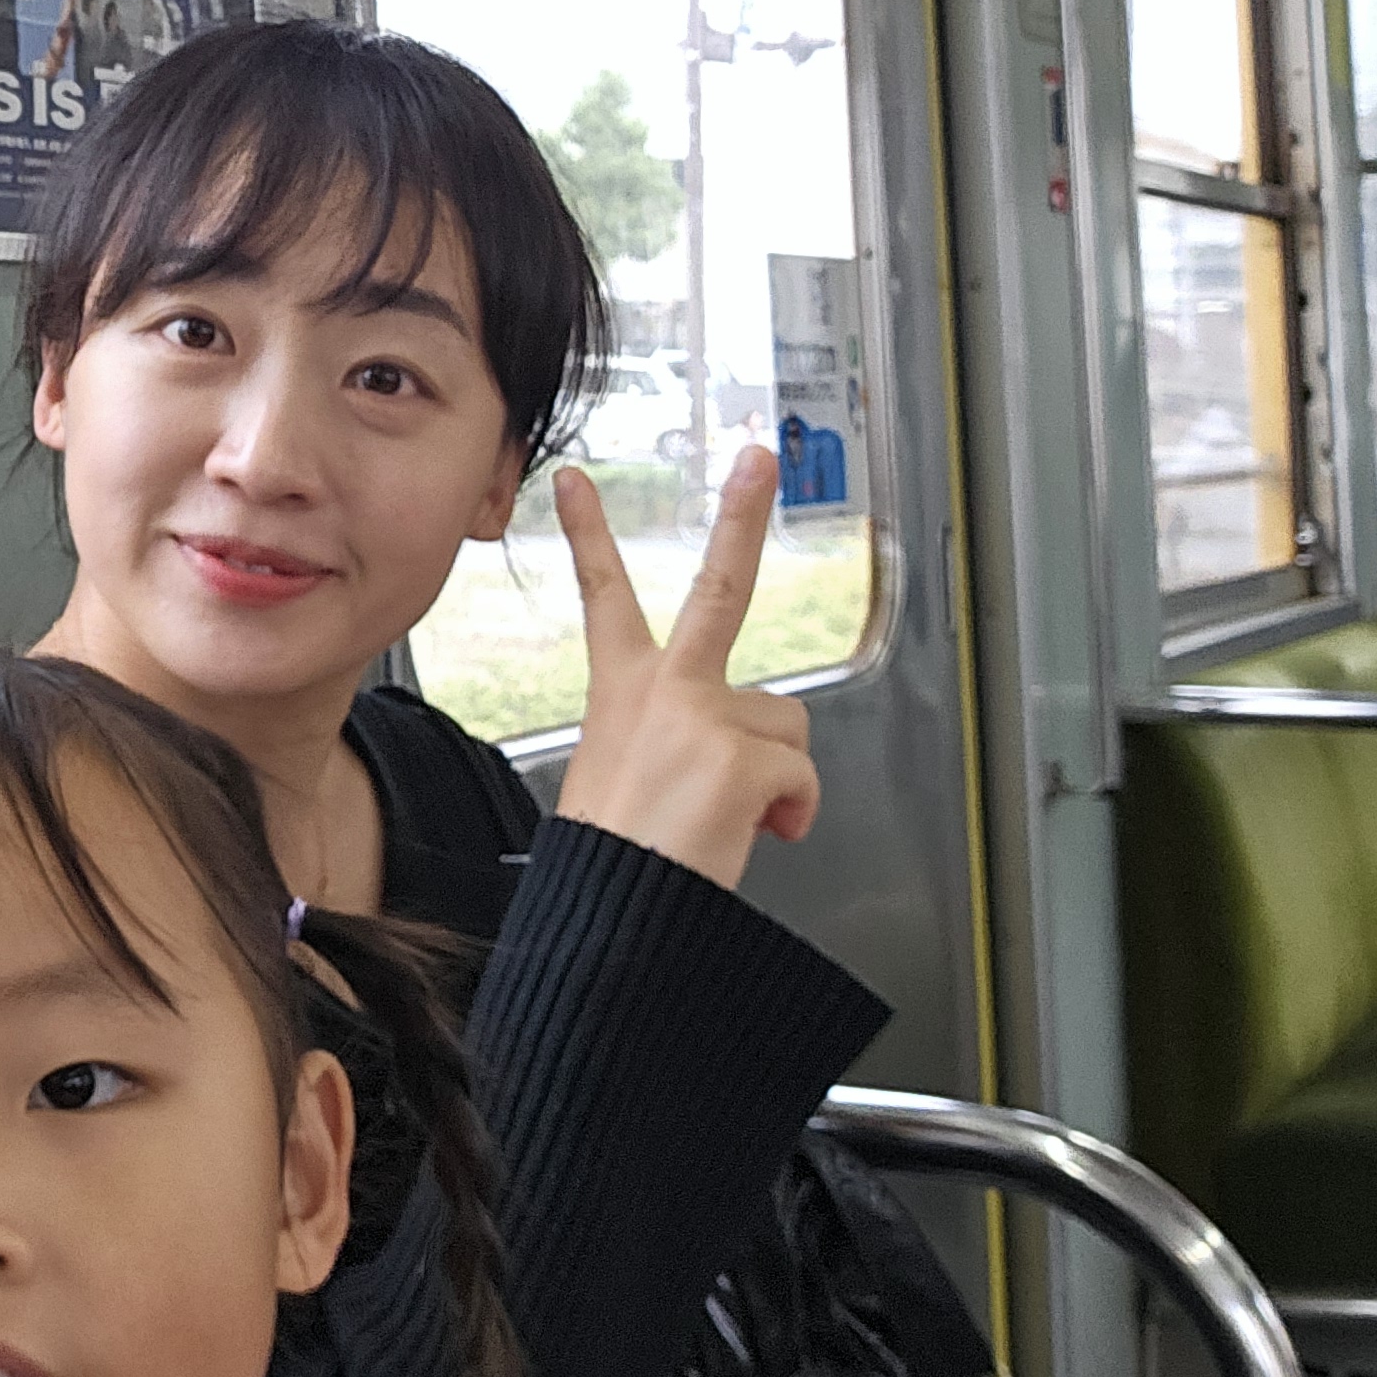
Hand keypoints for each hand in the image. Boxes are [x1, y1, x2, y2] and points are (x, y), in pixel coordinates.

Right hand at [551, 445, 819, 892]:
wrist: (613, 918)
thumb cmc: (617, 862)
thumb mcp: (627, 779)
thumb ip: (686, 742)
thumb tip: (758, 770)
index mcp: (622, 692)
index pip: (603, 597)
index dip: (588, 534)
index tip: (576, 482)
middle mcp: (663, 690)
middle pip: (718, 589)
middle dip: (742, 516)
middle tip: (759, 459)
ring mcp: (704, 717)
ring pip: (785, 720)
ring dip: (778, 772)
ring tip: (736, 817)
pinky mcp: (742, 755)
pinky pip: (800, 774)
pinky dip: (791, 811)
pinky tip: (756, 834)